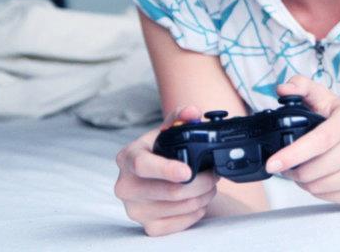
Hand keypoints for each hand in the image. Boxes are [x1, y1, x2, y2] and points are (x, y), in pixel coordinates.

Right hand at [113, 105, 218, 235]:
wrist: (154, 179)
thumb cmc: (160, 152)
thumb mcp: (166, 132)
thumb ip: (180, 117)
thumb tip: (192, 112)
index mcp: (127, 158)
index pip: (142, 165)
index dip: (166, 169)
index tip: (188, 172)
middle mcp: (125, 186)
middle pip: (170, 191)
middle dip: (201, 182)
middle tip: (214, 174)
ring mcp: (135, 210)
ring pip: (179, 207)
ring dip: (203, 196)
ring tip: (209, 185)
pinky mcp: (148, 227)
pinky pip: (180, 224)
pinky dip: (196, 212)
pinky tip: (198, 201)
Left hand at [265, 75, 339, 203]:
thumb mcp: (330, 100)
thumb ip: (303, 88)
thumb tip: (282, 89)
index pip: (319, 141)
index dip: (292, 154)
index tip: (272, 164)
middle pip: (315, 169)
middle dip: (293, 171)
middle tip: (287, 164)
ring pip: (320, 187)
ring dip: (304, 182)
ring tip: (305, 170)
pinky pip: (330, 198)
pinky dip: (319, 191)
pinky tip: (321, 178)